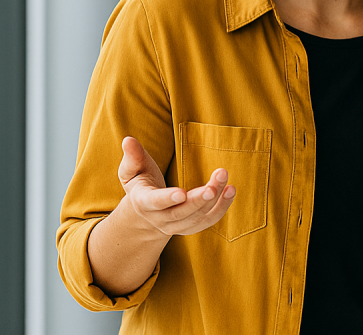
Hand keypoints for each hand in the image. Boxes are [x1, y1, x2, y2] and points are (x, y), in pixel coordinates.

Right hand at [118, 136, 235, 237]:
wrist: (145, 214)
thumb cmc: (141, 184)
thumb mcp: (132, 171)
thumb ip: (132, 157)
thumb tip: (128, 140)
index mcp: (144, 202)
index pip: (155, 202)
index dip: (168, 199)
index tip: (182, 193)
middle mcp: (160, 218)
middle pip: (181, 212)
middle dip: (199, 200)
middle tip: (214, 186)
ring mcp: (176, 225)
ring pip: (197, 218)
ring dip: (214, 201)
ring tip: (226, 182)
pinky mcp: (191, 226)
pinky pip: (208, 221)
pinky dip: (221, 208)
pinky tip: (230, 191)